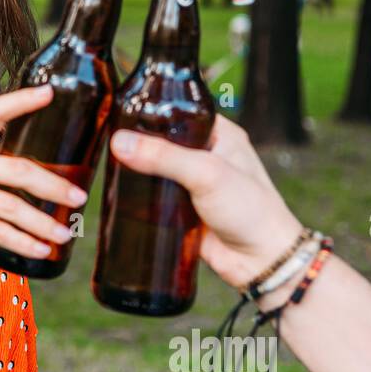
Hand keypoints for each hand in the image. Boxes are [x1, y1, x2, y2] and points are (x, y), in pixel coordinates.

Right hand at [0, 85, 88, 270]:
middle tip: (81, 197)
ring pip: (11, 206)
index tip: (50, 92)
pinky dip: (23, 243)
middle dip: (54, 185)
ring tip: (66, 234)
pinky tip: (42, 250)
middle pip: (18, 169)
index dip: (22, 100)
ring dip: (43, 223)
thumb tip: (53, 179)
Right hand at [107, 114, 303, 291]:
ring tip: (109, 165)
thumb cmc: (252, 211)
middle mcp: (206, 155)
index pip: (182, 112)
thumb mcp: (207, 174)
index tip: (124, 110)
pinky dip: (140, 197)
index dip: (155, 110)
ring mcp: (193, 183)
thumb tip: (121, 142)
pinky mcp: (182, 209)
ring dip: (137, 171)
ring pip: (156, 170)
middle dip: (139, 142)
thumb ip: (164, 157)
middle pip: (163, 141)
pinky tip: (120, 193)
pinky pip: (154, 197)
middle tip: (110, 140)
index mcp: (220, 135)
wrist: (262, 261)